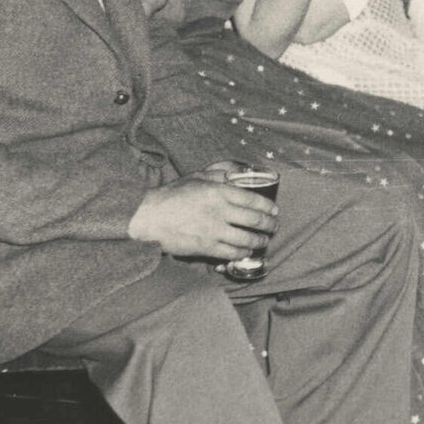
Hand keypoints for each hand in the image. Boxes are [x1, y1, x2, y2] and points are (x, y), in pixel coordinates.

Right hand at [126, 167, 279, 259]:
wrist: (149, 217)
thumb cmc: (172, 195)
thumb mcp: (197, 176)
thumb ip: (220, 173)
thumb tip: (239, 171)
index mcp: (219, 191)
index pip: (254, 200)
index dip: (269, 207)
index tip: (274, 211)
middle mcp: (220, 211)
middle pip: (255, 221)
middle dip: (270, 225)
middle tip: (273, 227)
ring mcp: (214, 231)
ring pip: (247, 239)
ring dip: (260, 241)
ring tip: (263, 240)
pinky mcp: (206, 247)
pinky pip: (232, 253)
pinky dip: (243, 252)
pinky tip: (246, 251)